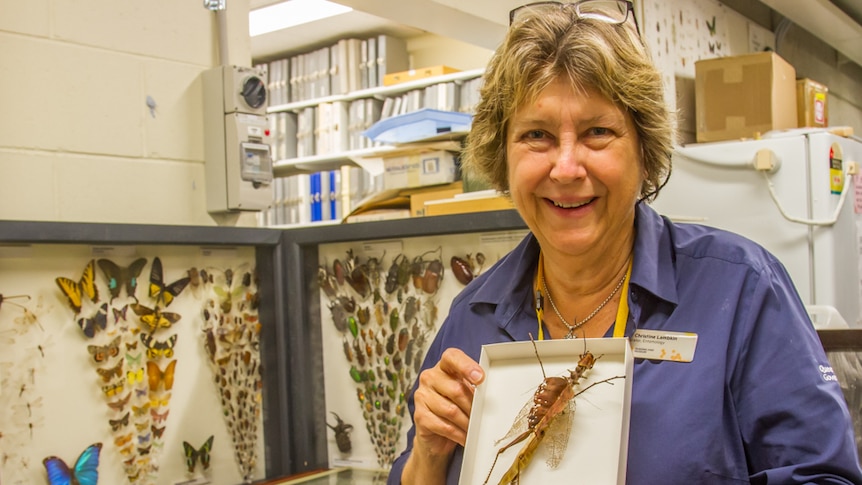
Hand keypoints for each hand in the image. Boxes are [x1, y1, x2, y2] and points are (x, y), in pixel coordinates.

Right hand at [411, 347, 484, 461]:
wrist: (435, 436)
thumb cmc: (454, 409)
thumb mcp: (465, 394)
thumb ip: (473, 389)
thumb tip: (488, 396)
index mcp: (443, 367)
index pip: (452, 357)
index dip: (466, 366)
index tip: (480, 378)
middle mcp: (429, 378)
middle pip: (456, 389)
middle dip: (472, 406)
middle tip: (482, 416)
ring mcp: (422, 396)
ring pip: (451, 410)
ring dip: (467, 422)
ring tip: (475, 429)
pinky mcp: (420, 416)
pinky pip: (444, 426)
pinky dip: (459, 434)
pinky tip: (466, 437)